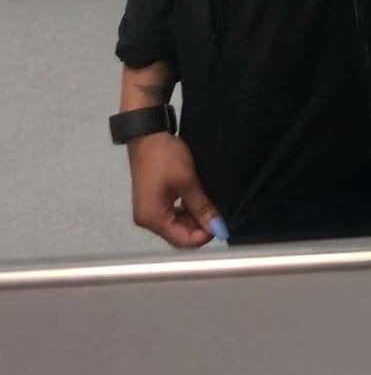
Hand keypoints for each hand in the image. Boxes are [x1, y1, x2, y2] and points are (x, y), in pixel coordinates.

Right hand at [128, 133, 225, 247]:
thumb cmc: (165, 157)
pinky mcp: (151, 202)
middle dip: (199, 228)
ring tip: (208, 206)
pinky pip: (170, 215)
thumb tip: (218, 229)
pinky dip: (184, 212)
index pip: (182, 240)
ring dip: (193, 219)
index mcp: (152, 218)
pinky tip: (196, 202)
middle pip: (177, 235)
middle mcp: (147, 220)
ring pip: (175, 225)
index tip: (221, 225)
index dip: (203, 236)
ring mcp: (148, 211)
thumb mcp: (188, 182)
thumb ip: (202, 208)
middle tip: (216, 214)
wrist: (147, 134)